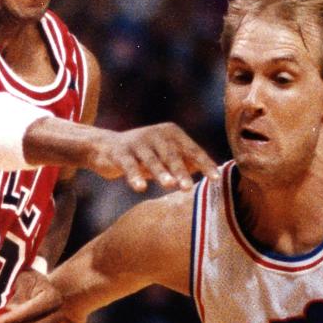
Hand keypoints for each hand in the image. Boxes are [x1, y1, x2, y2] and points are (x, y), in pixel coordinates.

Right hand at [88, 123, 216, 191]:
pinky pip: (129, 165)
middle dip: (181, 171)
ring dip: (161, 173)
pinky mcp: (120, 151)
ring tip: (169, 185)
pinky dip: (135, 176)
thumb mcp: (166, 157)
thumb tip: (215, 174)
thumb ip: (187, 163)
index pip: (192, 150)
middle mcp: (156, 134)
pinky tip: (140, 188)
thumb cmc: (144, 156)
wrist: (106, 148)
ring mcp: (138, 141)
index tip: (216, 178)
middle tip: (188, 187)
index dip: (204, 164)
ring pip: (152, 160)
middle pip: (172, 155)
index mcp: (172, 134)